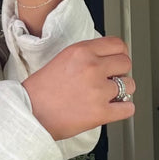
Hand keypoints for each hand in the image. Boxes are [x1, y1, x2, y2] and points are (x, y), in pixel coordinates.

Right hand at [22, 38, 137, 139]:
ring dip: (122, 92)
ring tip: (107, 96)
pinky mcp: (101, 112)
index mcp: (81, 52)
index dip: (119, 54)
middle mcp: (92, 68)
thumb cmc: (39, 91)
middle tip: (110, 80)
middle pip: (126, 63)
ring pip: (130, 85)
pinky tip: (113, 109)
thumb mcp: (62, 60)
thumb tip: (106, 60)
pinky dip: (123, 109)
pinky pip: (128, 108)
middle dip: (120, 72)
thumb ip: (86, 57)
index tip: (117, 61)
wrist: (28, 114)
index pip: (117, 44)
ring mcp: (98, 91)